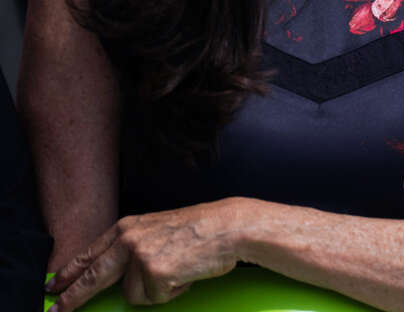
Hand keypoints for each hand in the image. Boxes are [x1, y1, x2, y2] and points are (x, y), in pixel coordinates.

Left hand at [45, 199, 243, 310]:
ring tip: (178, 270)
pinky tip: (185, 274)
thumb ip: (133, 247)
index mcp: (127, 227)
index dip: (68, 273)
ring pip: (133, 294)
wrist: (227, 227)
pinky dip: (171, 292)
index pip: (89, 254)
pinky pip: (154, 298)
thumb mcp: (158, 229)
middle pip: (91, 277)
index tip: (53, 288)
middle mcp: (128, 240)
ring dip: (155, 290)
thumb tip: (113, 275)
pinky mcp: (155, 274)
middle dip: (71, 298)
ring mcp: (140, 257)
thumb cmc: (200, 230)